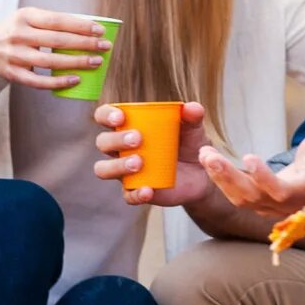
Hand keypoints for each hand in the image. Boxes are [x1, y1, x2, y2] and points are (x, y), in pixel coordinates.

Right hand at [0, 7, 110, 90]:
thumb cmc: (17, 31)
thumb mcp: (28, 18)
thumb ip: (51, 22)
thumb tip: (88, 29)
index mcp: (25, 16)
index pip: (57, 21)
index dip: (80, 26)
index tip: (100, 30)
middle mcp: (18, 35)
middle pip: (57, 41)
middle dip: (84, 44)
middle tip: (104, 47)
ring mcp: (14, 55)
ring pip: (50, 61)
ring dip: (76, 63)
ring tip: (95, 62)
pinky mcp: (13, 74)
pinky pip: (39, 81)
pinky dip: (58, 82)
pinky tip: (75, 79)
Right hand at [93, 101, 210, 206]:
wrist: (201, 174)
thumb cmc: (189, 144)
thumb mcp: (193, 129)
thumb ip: (192, 116)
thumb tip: (191, 108)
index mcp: (128, 126)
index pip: (105, 116)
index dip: (106, 115)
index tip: (120, 117)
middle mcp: (121, 148)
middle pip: (103, 142)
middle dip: (115, 140)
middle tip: (138, 139)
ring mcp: (125, 171)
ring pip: (104, 169)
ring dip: (117, 165)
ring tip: (139, 163)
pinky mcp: (135, 191)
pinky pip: (127, 195)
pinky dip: (135, 194)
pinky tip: (148, 190)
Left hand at [202, 127, 304, 216]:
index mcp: (304, 191)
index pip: (280, 191)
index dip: (264, 178)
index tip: (248, 157)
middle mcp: (285, 205)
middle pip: (252, 197)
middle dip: (229, 176)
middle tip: (209, 156)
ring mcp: (270, 207)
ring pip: (240, 199)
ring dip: (220, 177)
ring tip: (205, 155)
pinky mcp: (260, 204)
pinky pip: (237, 196)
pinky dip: (221, 179)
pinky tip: (209, 161)